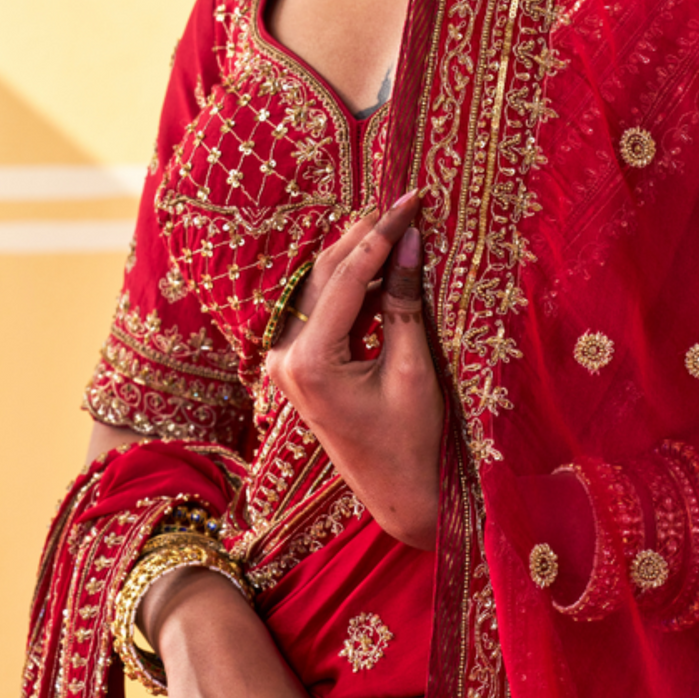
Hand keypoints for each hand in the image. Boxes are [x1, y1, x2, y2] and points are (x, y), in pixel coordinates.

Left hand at [264, 192, 443, 548]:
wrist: (400, 497)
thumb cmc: (413, 443)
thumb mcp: (413, 370)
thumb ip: (403, 303)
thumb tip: (410, 241)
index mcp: (308, 363)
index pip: (346, 277)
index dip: (381, 234)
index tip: (411, 200)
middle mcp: (285, 359)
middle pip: (325, 276)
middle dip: (366, 237)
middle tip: (404, 202)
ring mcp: (287, 364)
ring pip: (322, 290)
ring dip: (359, 258)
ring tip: (398, 225)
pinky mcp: (300, 368)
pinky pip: (324, 312)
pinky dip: (353, 286)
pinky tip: (383, 265)